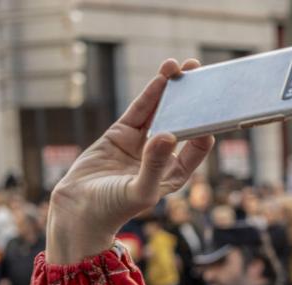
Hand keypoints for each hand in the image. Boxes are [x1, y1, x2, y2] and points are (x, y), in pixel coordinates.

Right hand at [46, 59, 214, 263]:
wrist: (77, 211)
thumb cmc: (114, 209)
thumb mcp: (140, 191)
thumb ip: (155, 165)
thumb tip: (169, 135)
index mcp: (174, 174)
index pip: (198, 146)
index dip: (207, 126)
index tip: (215, 108)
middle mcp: (161, 157)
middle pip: (182, 123)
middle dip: (192, 100)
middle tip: (203, 75)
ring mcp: (141, 144)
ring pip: (160, 111)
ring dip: (170, 90)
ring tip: (182, 66)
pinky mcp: (120, 135)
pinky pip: (139, 111)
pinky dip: (150, 94)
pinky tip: (162, 78)